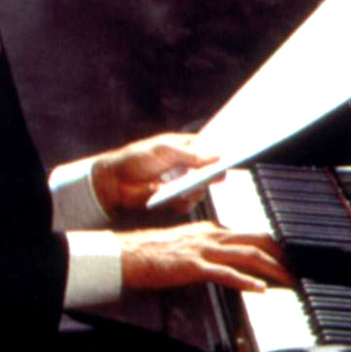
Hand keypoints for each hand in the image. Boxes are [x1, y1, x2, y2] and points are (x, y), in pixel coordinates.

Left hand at [91, 132, 218, 215]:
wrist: (114, 181)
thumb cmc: (137, 158)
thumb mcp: (165, 151)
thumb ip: (191, 155)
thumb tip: (216, 155)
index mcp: (186, 148)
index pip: (210, 148)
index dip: (222, 150)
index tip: (235, 151)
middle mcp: (187, 166)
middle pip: (210, 170)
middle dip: (215, 172)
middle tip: (219, 173)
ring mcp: (181, 184)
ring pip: (201, 189)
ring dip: (196, 189)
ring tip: (188, 187)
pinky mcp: (174, 200)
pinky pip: (187, 204)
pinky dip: (183, 202)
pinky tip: (174, 197)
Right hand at [117, 221, 292, 291]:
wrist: (129, 253)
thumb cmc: (155, 252)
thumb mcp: (189, 243)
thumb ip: (211, 247)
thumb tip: (230, 256)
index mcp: (212, 229)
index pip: (251, 234)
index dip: (274, 246)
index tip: (288, 258)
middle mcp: (212, 235)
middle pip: (256, 241)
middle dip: (281, 256)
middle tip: (298, 269)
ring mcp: (204, 250)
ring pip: (247, 256)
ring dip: (272, 269)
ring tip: (288, 281)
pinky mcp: (193, 266)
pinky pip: (225, 273)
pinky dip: (245, 281)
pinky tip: (259, 289)